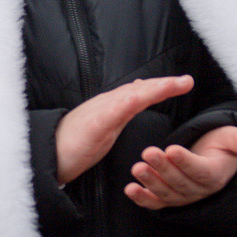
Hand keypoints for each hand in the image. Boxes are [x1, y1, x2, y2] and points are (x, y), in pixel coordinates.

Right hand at [54, 75, 194, 184]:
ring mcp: (100, 112)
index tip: (184, 83)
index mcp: (112, 106)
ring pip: (130, 96)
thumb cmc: (74, 143)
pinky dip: (126, 103)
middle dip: (164, 84)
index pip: (141, 91)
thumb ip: (121, 109)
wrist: (48, 155)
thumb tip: (138, 93)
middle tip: (187, 81)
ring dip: (152, 89)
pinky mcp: (93, 125)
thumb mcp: (104, 125)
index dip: (162, 86)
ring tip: (172, 85)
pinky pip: (112, 112)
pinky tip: (137, 97)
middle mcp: (107, 104)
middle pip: (140, 90)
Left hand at [126, 124, 236, 209]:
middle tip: (147, 153)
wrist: (211, 161)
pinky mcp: (169, 199)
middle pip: (179, 182)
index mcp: (214, 175)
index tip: (172, 149)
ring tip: (137, 168)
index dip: (186, 162)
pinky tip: (129, 189)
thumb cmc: (220, 147)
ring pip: (166, 192)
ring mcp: (183, 197)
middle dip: (163, 168)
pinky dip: (142, 199)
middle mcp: (198, 190)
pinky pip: (156, 203)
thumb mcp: (231, 139)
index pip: (200, 171)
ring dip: (150, 182)